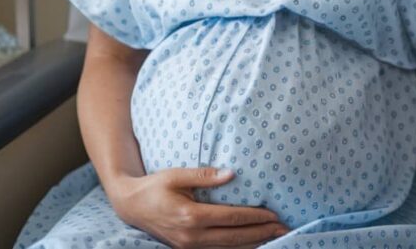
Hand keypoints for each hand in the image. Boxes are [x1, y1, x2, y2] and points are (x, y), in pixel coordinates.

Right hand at [108, 167, 288, 247]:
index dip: (255, 217)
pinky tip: (252, 244)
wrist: (131, 206)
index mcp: (191, 215)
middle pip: (235, 237)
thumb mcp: (177, 175)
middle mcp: (192, 235)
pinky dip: (237, 248)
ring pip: (229, 248)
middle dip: (262, 233)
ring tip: (275, 238)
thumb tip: (231, 174)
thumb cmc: (155, 186)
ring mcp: (189, 245)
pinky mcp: (188, 248)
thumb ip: (204, 175)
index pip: (232, 218)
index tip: (275, 214)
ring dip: (254, 243)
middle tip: (284, 228)